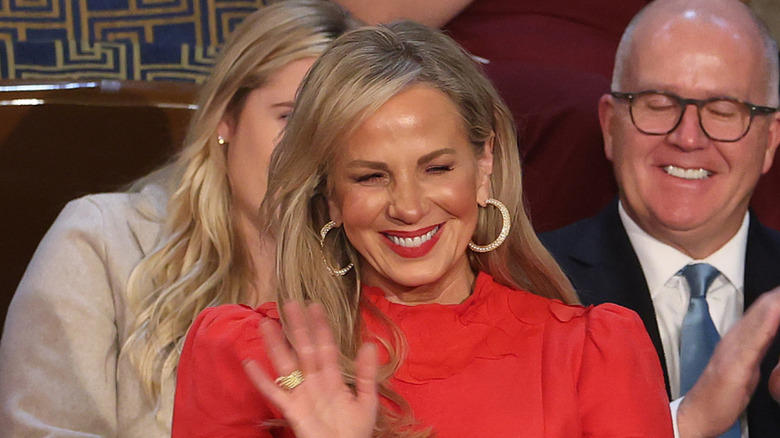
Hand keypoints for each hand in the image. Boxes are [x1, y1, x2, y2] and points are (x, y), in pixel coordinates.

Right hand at [243, 301, 378, 437]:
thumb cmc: (355, 432)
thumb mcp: (366, 400)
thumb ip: (366, 374)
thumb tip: (369, 344)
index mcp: (332, 378)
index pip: (325, 347)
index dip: (320, 327)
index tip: (314, 305)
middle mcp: (314, 382)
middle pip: (303, 350)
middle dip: (297, 327)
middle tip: (289, 303)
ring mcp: (301, 395)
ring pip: (286, 365)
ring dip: (276, 345)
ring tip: (265, 324)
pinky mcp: (292, 411)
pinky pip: (275, 394)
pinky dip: (261, 380)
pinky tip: (250, 363)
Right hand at [678, 287, 779, 437]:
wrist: (696, 415)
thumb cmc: (719, 394)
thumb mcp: (745, 366)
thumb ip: (757, 345)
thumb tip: (771, 328)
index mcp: (738, 339)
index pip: (763, 311)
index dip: (776, 299)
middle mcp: (734, 340)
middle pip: (761, 310)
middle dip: (776, 298)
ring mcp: (732, 352)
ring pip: (757, 321)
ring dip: (773, 304)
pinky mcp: (733, 368)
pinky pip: (751, 343)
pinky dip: (764, 325)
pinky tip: (774, 312)